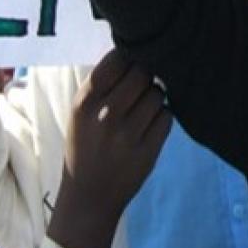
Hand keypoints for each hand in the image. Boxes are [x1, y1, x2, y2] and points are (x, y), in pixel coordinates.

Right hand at [63, 51, 170, 210]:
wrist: (88, 197)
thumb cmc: (85, 146)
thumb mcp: (80, 114)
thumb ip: (103, 85)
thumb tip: (135, 50)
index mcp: (84, 103)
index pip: (116, 60)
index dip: (128, 58)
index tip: (130, 64)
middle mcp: (105, 116)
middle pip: (142, 73)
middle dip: (145, 76)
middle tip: (140, 88)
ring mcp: (127, 135)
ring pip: (158, 94)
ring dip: (154, 98)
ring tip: (142, 112)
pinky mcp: (147, 150)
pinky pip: (167, 117)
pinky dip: (162, 118)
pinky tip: (149, 128)